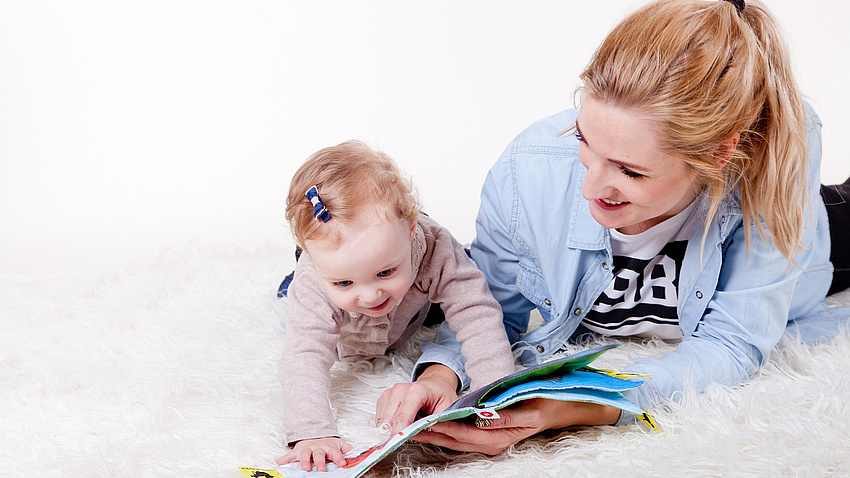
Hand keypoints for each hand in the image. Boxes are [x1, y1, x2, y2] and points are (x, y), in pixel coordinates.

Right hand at [275, 437, 352, 471]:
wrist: (314, 434)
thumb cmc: (327, 444)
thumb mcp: (338, 444)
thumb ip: (346, 449)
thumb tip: (355, 452)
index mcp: (329, 448)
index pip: (335, 453)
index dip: (339, 458)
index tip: (342, 463)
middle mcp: (318, 448)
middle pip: (319, 455)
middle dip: (320, 462)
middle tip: (322, 470)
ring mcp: (307, 449)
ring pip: (305, 455)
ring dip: (304, 462)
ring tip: (304, 469)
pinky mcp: (297, 451)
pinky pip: (289, 455)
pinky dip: (284, 459)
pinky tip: (278, 463)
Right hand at [375, 364, 458, 434]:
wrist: (436, 385)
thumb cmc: (441, 397)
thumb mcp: (446, 410)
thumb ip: (432, 423)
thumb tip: (414, 435)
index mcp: (417, 391)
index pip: (402, 416)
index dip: (399, 433)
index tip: (398, 443)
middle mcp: (400, 389)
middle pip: (389, 420)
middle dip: (396, 432)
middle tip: (407, 437)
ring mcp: (391, 392)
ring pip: (382, 420)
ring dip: (392, 428)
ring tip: (408, 426)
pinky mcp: (385, 397)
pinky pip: (380, 417)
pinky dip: (388, 424)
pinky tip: (401, 422)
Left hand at [412, 399, 620, 454]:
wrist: (559, 407)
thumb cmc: (544, 403)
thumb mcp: (527, 407)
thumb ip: (504, 414)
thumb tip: (483, 416)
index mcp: (500, 438)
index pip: (464, 434)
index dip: (443, 428)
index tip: (424, 421)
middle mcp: (492, 443)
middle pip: (455, 441)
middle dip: (431, 434)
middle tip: (408, 426)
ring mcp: (489, 441)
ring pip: (455, 440)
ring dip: (434, 434)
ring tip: (411, 426)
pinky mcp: (487, 436)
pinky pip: (461, 436)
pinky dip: (445, 431)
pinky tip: (430, 425)